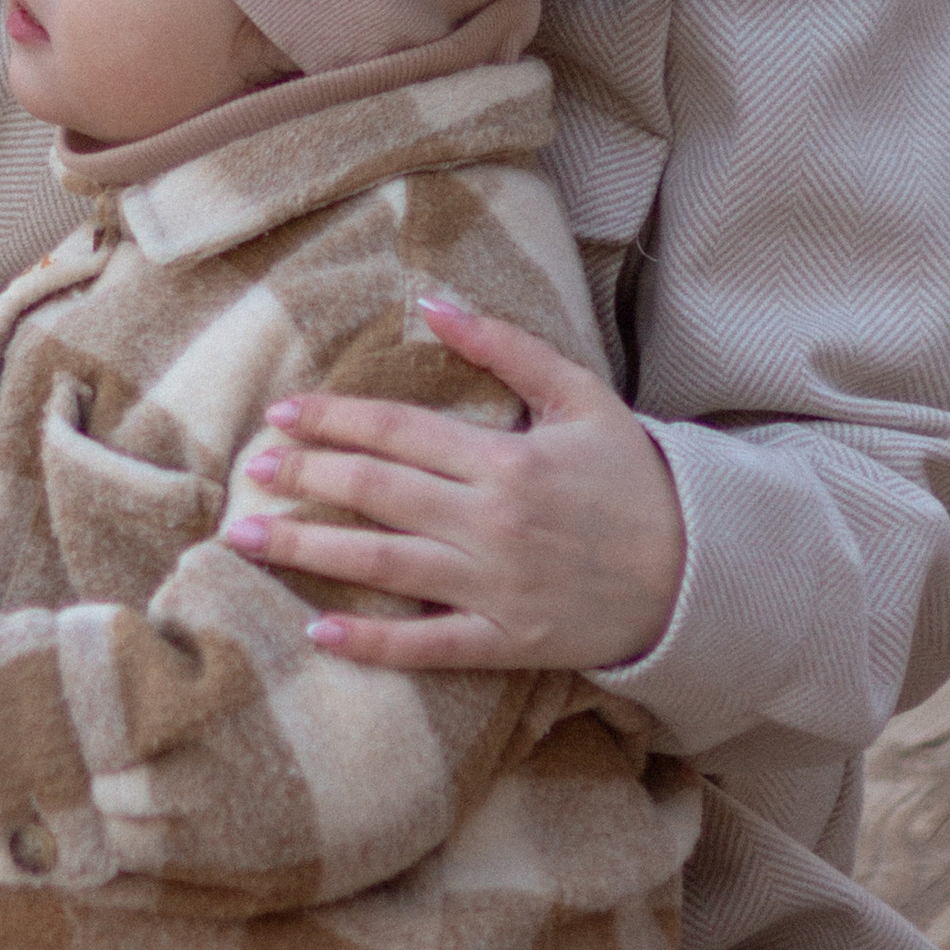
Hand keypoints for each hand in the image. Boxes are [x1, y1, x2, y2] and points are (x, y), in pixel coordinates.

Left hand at [223, 296, 685, 675]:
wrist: (701, 571)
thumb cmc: (634, 477)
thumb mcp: (581, 396)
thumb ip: (507, 348)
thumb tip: (433, 304)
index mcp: (506, 459)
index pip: (398, 431)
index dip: (334, 419)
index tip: (282, 414)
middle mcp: (492, 523)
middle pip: (378, 493)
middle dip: (307, 477)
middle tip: (253, 469)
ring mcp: (496, 587)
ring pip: (384, 565)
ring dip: (310, 548)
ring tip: (247, 537)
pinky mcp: (507, 641)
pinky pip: (428, 645)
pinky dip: (372, 642)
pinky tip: (317, 629)